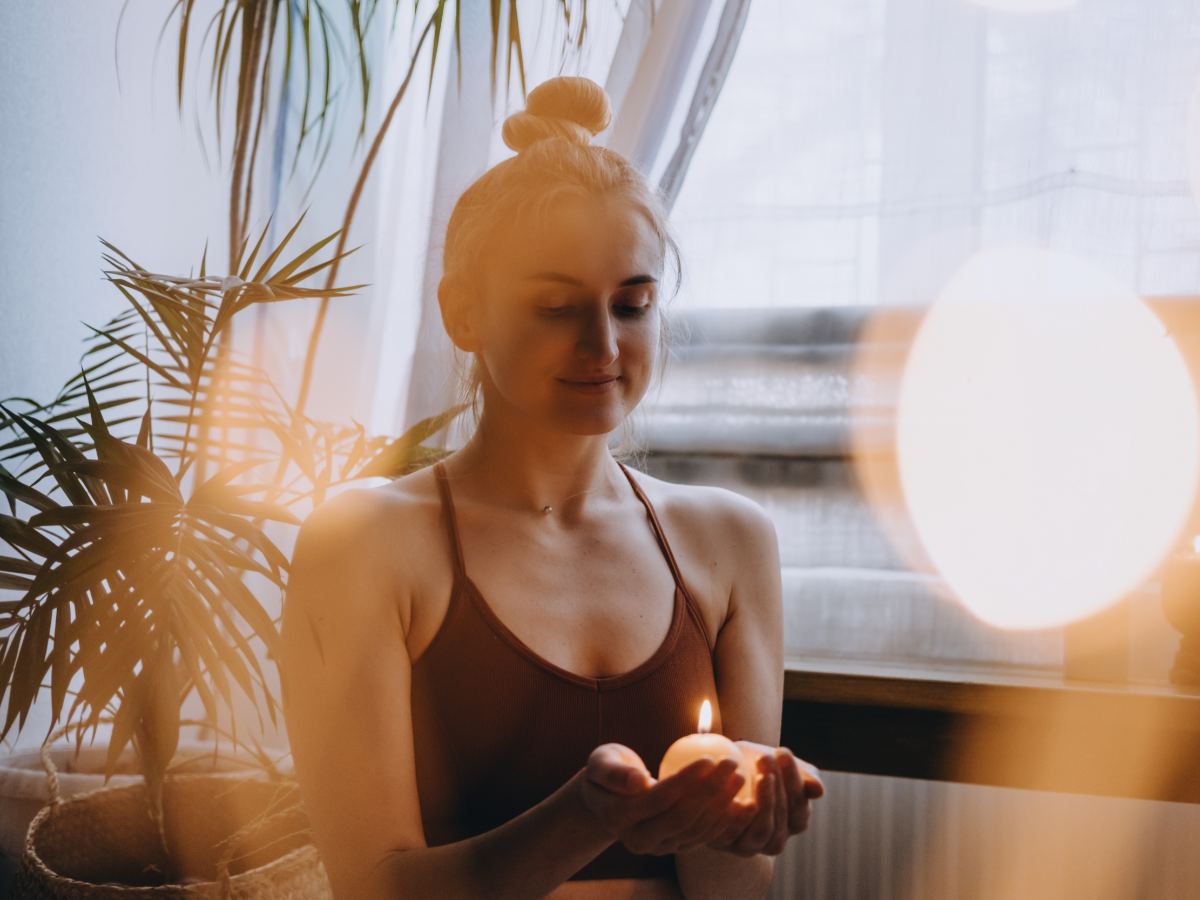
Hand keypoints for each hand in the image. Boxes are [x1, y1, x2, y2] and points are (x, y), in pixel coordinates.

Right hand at [579, 744, 753, 855]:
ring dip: (723, 805)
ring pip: (697, 830)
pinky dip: (725, 820)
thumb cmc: (607, 770)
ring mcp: (659, 848)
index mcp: (617, 817)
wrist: (609, 799)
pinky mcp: (675, 848)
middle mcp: (638, 840)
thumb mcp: (601, 763)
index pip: (659, 799)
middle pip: (682, 817)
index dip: (687, 780)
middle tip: (732, 765)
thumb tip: (639, 780)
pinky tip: (741, 800)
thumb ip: (615, 772)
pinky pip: (704, 837)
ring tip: (741, 777)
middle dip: (711, 791)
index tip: (710, 757)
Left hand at [703, 744, 824, 857]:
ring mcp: (750, 846)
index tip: (782, 752)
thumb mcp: (782, 765)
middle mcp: (775, 840)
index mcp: (795, 822)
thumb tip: (818, 791)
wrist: (722, 770)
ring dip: (762, 801)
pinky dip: (737, 818)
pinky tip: (736, 797)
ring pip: (762, 831)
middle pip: (781, 819)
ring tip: (757, 774)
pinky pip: (733, 836)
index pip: (799, 807)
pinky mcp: (725, 844)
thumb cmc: (757, 764)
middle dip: (776, 786)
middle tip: (766, 756)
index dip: (793, 780)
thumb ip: (804, 776)